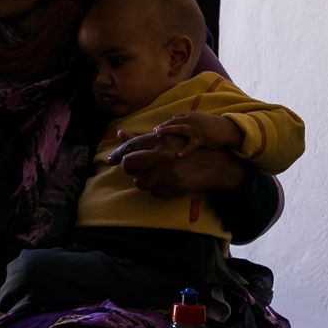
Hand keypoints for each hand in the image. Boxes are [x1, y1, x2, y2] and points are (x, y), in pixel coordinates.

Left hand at [107, 131, 245, 196]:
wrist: (217, 165)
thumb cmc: (188, 150)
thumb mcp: (167, 139)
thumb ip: (142, 139)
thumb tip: (119, 134)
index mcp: (160, 140)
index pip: (129, 146)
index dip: (117, 154)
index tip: (111, 159)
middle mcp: (162, 156)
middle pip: (129, 164)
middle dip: (127, 168)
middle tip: (131, 169)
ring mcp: (168, 173)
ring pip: (139, 182)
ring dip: (143, 180)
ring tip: (153, 175)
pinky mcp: (174, 187)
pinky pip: (153, 192)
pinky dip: (156, 189)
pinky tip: (165, 182)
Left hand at [152, 112, 243, 157]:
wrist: (227, 129)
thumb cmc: (210, 127)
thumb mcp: (197, 122)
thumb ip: (185, 124)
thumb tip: (172, 128)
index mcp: (190, 116)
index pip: (174, 119)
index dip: (165, 124)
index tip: (156, 130)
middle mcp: (191, 120)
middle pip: (173, 122)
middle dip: (163, 127)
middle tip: (154, 132)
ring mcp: (196, 128)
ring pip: (180, 129)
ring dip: (168, 131)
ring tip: (158, 135)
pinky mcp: (202, 137)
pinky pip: (192, 144)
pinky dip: (185, 150)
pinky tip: (178, 156)